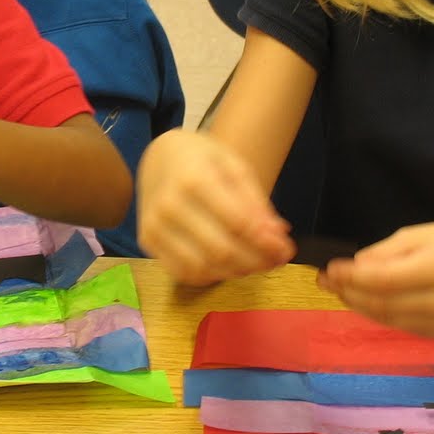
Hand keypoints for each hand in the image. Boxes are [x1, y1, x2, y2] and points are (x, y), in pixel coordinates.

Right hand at [137, 129, 293, 285]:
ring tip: (256, 264)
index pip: (238, 222)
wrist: (159, 157)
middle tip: (276, 261)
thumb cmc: (201, 159)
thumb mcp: (234, 166)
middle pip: (221, 250)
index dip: (266, 242)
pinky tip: (228, 266)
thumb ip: (255, 201)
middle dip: (256, 261)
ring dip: (236, 272)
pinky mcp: (147, 241)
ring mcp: (154, 226)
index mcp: (194, 178)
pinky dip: (210, 276)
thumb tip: (277, 235)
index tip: (287, 249)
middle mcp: (169, 205)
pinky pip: (182, 272)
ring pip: (202, 267)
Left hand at [316, 220, 433, 337]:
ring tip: (338, 289)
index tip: (329, 269)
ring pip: (386, 318)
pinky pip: (397, 325)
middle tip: (326, 280)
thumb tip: (352, 268)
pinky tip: (362, 299)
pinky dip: (375, 313)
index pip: (385, 279)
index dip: (351, 277)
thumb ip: (384, 253)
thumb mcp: (417, 234)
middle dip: (348, 292)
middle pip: (382, 303)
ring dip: (357, 304)